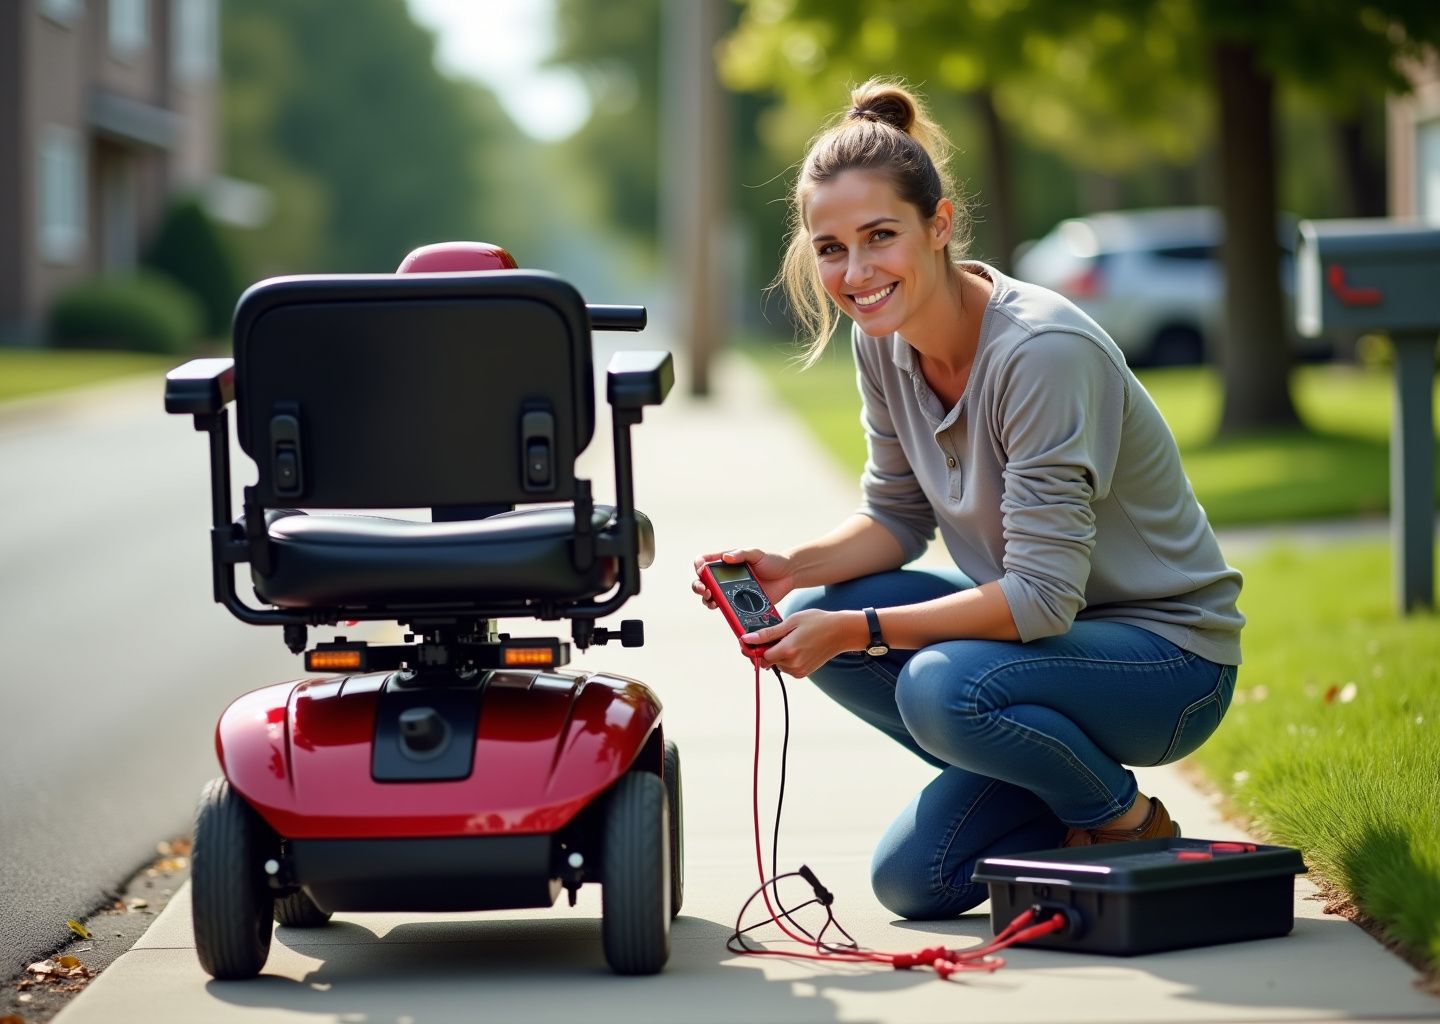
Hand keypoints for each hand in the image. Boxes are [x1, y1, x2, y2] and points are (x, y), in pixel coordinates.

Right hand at [691, 547, 797, 609]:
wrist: (789, 576)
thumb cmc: (772, 561)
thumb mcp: (757, 554)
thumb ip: (742, 554)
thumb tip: (725, 558)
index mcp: (726, 562)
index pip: (705, 561)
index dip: (698, 564)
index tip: (701, 568)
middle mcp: (725, 577)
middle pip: (702, 581)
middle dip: (698, 585)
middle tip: (703, 589)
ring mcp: (730, 591)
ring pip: (710, 597)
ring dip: (705, 599)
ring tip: (710, 599)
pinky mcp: (739, 603)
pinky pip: (725, 608)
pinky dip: (720, 609)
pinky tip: (720, 608)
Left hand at [741, 608, 864, 677]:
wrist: (841, 632)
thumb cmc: (818, 622)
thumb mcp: (791, 622)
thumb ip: (768, 633)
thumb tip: (747, 639)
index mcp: (788, 651)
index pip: (760, 656)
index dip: (753, 649)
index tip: (749, 642)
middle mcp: (793, 664)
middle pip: (767, 661)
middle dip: (766, 649)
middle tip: (775, 635)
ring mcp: (799, 671)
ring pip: (776, 664)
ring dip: (776, 654)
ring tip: (789, 639)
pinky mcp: (803, 673)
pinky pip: (786, 667)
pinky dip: (785, 658)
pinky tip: (795, 646)